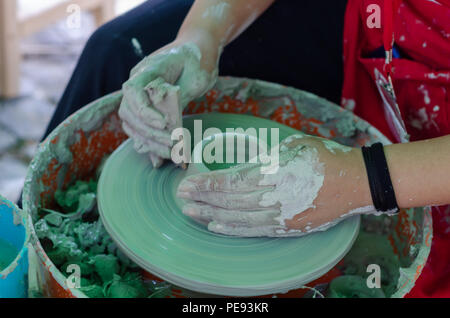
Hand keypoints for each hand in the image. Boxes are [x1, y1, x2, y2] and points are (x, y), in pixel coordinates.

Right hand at [119, 36, 218, 167]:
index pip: (133, 91)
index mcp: (147, 69)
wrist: (198, 50)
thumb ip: (179, 98)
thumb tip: (167, 124)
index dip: (145, 111)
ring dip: (149, 141)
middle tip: (172, 144)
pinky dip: (150, 143)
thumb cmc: (199, 59)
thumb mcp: (196, 76)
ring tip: (171, 153)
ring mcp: (140, 95)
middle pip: (129, 112)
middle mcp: (138, 82)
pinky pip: (141, 128)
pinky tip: (160, 158)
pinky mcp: (148, 107)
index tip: (164, 124)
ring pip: (132, 123)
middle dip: (149, 132)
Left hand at [177, 134, 372, 236]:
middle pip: (230, 201)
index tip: (187, 183)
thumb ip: (261, 155)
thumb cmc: (322, 157)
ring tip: (191, 212)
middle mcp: (275, 197)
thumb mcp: (290, 145)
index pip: (231, 181)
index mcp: (275, 171)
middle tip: (181, 196)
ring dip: (211, 215)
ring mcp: (282, 216)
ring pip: (238, 218)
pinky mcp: (288, 228)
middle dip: (202, 198)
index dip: (206, 184)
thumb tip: (237, 160)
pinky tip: (217, 226)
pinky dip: (233, 229)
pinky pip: (254, 230)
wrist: (355, 182)